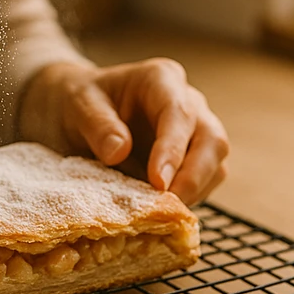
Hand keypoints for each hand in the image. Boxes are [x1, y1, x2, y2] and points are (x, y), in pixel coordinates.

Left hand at [18, 59, 228, 204]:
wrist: (78, 110)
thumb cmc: (79, 101)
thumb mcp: (77, 105)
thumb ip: (97, 125)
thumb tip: (119, 152)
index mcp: (162, 80)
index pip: (179, 114)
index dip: (172, 150)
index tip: (158, 182)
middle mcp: (188, 102)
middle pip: (212, 140)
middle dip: (194, 176)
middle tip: (167, 207)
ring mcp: (194, 131)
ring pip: (215, 164)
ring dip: (194, 192)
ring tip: (162, 214)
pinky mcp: (191, 159)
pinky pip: (203, 182)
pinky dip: (188, 199)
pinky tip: (162, 213)